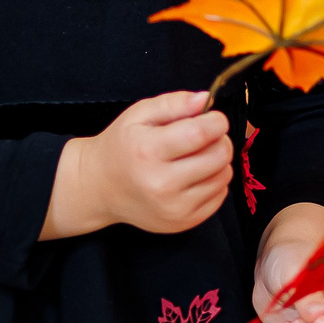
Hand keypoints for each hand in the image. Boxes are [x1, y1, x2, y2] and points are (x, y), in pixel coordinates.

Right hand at [43, 91, 231, 239]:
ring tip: (196, 157)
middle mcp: (161, 184)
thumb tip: (205, 100)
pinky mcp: (184, 222)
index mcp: (147, 151)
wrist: (100, 188)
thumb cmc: (122, 147)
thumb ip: (173, 103)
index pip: (200, 133)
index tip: (213, 118)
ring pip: (224, 175)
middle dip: (219, 140)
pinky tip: (194, 176)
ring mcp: (173, 208)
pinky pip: (220, 195)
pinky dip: (213, 182)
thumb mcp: (139, 114)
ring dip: (218, 161)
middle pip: (219, 155)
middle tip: (203, 137)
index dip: (216, 121)